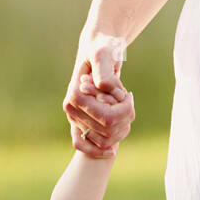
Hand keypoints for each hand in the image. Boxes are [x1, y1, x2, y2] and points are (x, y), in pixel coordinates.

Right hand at [63, 34, 133, 156]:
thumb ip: (104, 71)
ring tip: (124, 109)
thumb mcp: (105, 54)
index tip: (125, 92)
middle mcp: (71, 109)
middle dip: (125, 117)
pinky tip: (113, 149)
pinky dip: (102, 150)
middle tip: (128, 98)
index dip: (123, 108)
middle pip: (108, 130)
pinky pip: (86, 148)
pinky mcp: (80, 124)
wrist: (98, 49)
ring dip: (120, 129)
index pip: (108, 117)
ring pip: (104, 140)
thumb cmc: (102, 49)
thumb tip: (103, 89)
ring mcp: (75, 118)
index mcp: (75, 95)